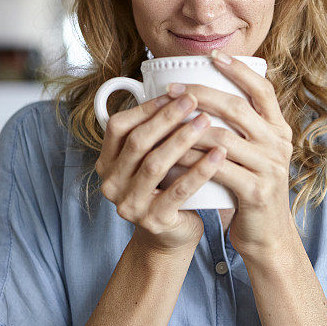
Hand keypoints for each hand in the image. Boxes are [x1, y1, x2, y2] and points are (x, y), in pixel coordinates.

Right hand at [95, 92, 226, 254]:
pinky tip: (219, 155)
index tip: (176, 92)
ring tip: (208, 122)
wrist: (171, 236)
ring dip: (183, 139)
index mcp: (107, 162)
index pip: (119, 126)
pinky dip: (200, 170)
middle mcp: (111, 183)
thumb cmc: (165, 188)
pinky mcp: (153, 221)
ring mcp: (129, 204)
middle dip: (167, 118)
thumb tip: (179, 89)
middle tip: (194, 100)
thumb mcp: (151, 159)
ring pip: (155, 164)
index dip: (147, 107)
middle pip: (138, 142)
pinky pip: (178, 191)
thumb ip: (154, 133)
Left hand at [168, 50, 295, 260]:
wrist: (268, 236)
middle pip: (237, 108)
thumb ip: (240, 128)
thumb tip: (204, 96)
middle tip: (173, 88)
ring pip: (222, 138)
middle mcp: (279, 144)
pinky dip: (190, 160)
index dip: (239, 71)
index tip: (213, 56)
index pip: (263, 90)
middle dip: (201, 94)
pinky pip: (217, 169)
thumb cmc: (250, 188)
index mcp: (279, 129)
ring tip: (164, 119)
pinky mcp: (256, 191)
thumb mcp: (254, 153)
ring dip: (188, 127)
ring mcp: (270, 168)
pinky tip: (170, 155)